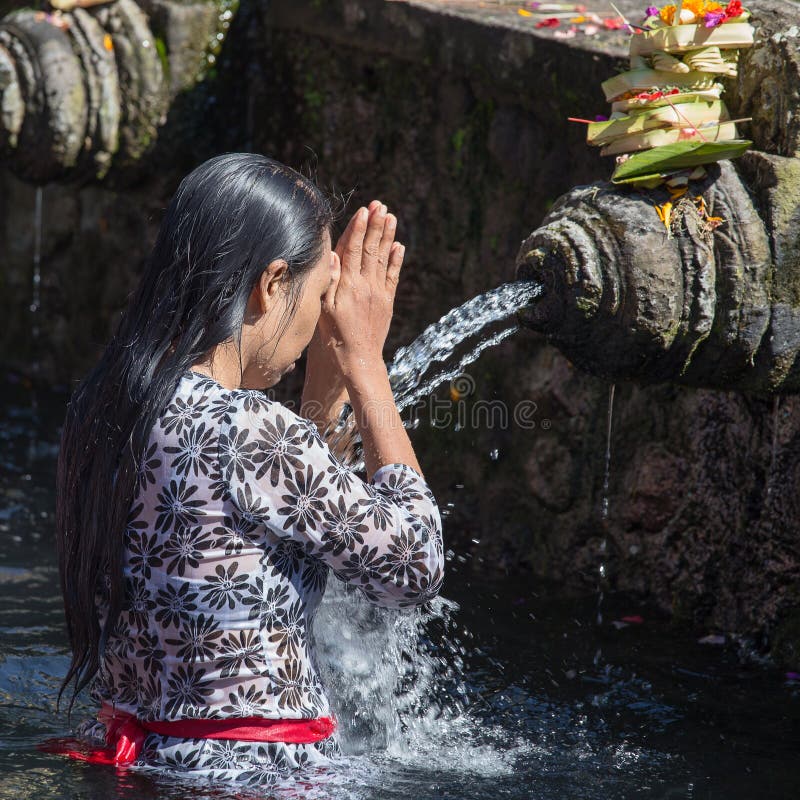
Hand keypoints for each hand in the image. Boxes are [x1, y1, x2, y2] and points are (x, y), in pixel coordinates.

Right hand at [319, 200, 404, 373]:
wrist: (358, 358)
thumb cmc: (334, 336)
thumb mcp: (324, 309)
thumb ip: (329, 280)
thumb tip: (333, 255)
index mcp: (348, 285)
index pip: (353, 250)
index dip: (358, 229)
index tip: (363, 211)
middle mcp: (366, 285)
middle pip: (371, 249)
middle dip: (375, 225)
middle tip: (380, 205)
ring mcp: (379, 293)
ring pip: (384, 258)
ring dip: (387, 236)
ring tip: (391, 217)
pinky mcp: (387, 301)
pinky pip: (393, 276)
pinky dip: (396, 260)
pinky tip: (399, 246)